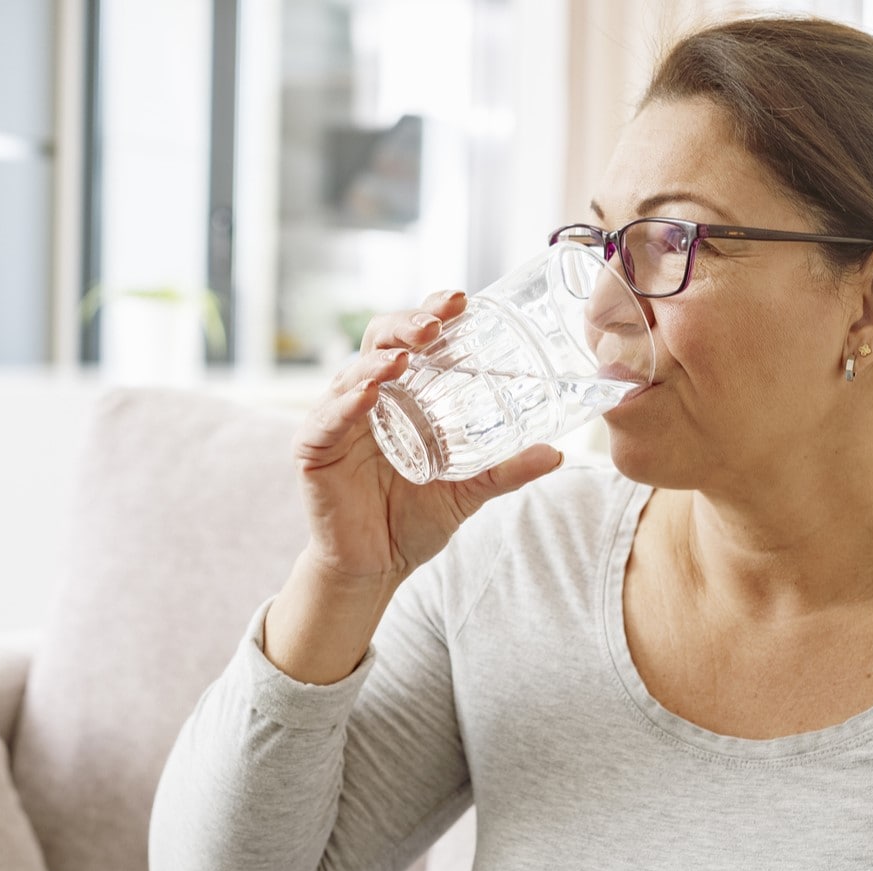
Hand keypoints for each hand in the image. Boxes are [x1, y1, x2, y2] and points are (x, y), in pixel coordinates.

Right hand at [291, 290, 562, 586]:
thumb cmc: (415, 519)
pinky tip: (368, 394)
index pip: (414, 340)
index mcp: (404, 395)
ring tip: (404, 359)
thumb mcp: (470, 490)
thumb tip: (559, 452)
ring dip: (378, 361)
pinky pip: (328, 419)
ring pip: (352, 374)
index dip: (433, 314)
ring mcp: (338, 419)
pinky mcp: (313, 449)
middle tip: (436, 324)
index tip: (462, 301)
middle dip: (407, 325)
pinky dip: (346, 403)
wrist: (376, 567)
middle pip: (381, 342)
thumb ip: (507, 470)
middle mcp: (369, 397)